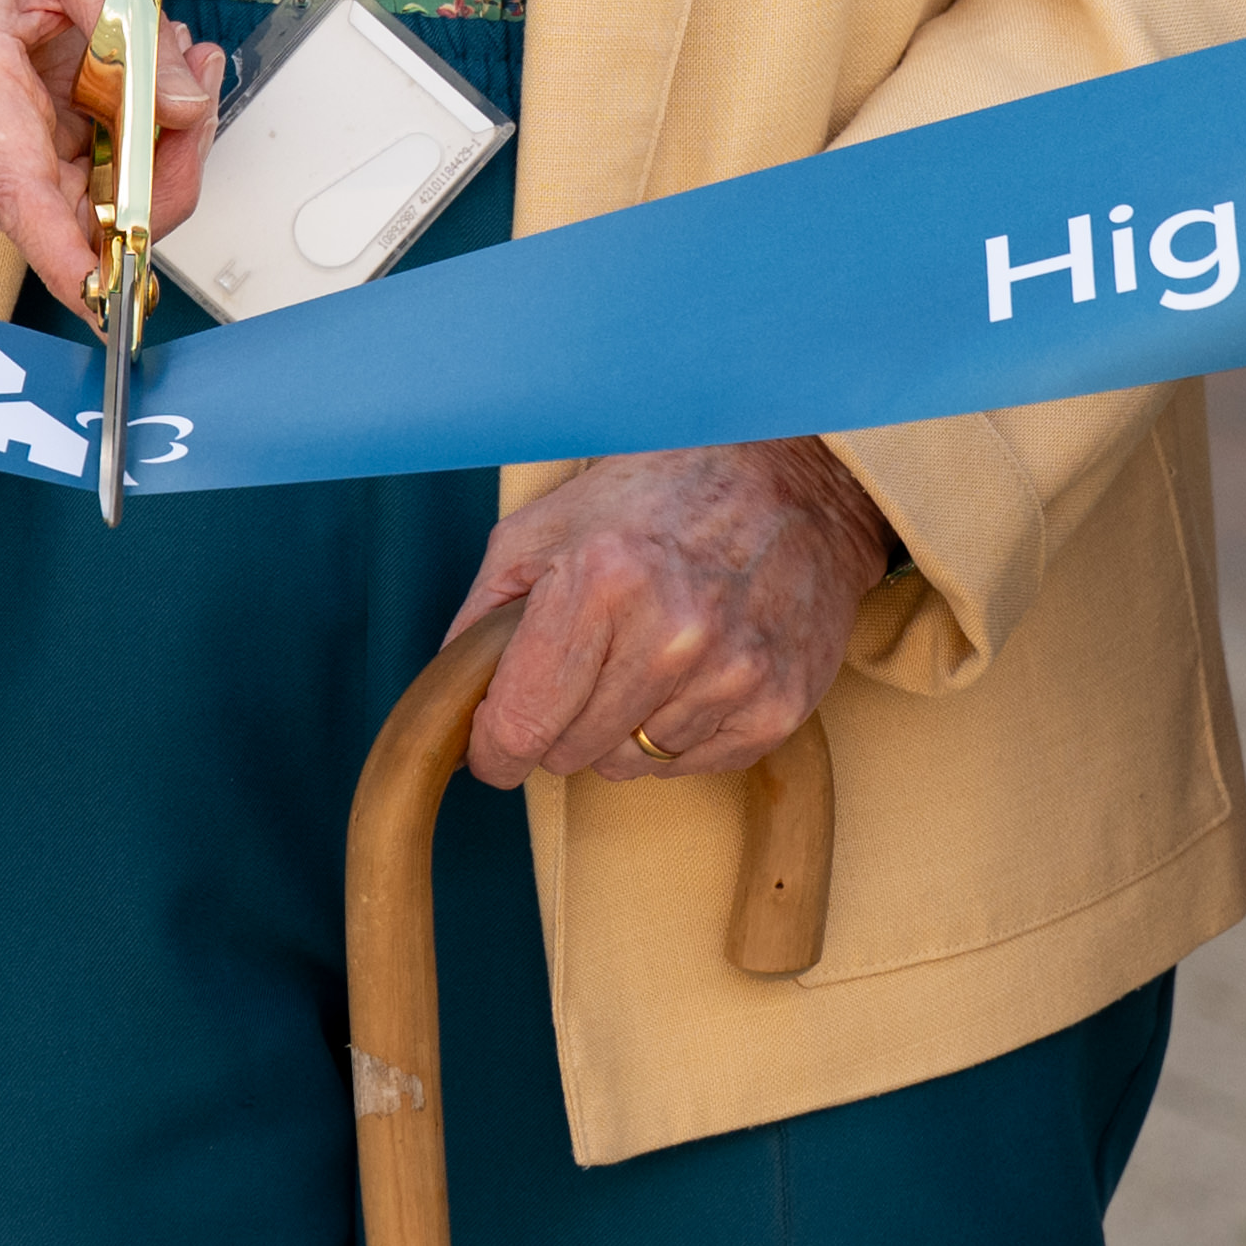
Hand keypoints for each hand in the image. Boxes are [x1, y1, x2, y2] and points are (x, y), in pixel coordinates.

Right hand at [0, 0, 209, 287]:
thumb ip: (138, 24)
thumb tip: (187, 106)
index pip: (18, 188)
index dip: (70, 253)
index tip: (112, 296)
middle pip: (75, 204)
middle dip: (160, 160)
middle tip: (194, 74)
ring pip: (91, 193)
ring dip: (151, 137)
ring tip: (166, 50)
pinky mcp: (7, 155)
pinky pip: (86, 173)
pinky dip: (129, 133)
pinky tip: (141, 69)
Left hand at [450, 443, 888, 786]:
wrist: (796, 480)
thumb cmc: (660, 493)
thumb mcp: (547, 526)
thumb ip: (483, 613)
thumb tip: (449, 694)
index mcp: (600, 583)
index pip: (519, 726)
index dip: (493, 748)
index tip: (493, 746)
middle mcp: (671, 637)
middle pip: (569, 754)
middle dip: (559, 723)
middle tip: (584, 667)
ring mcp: (732, 677)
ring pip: (630, 765)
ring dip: (622, 727)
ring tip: (646, 656)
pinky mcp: (777, 708)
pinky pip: (691, 765)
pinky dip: (678, 732)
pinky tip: (692, 672)